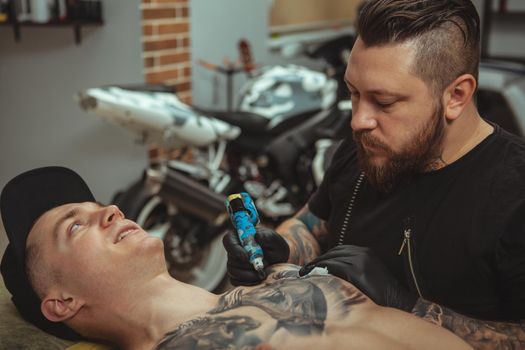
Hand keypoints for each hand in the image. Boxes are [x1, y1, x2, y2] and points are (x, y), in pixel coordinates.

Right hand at [223, 227, 289, 285]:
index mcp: (238, 236)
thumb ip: (266, 236)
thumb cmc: (274, 246)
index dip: (234, 250)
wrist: (278, 260)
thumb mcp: (274, 239)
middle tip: (264, 264)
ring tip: (264, 271)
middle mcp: (233, 250)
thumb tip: (257, 236)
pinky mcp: (236, 276)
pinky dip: (248, 282)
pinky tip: (259, 278)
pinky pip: (236, 282)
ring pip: (233, 272)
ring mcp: (233, 264)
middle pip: (231, 259)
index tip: (246, 257)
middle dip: (247, 265)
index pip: (228, 240)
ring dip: (249, 274)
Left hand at [299, 245, 417, 311]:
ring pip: (331, 258)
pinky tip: (313, 274)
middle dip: (319, 259)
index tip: (314, 263)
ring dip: (317, 264)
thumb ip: (352, 267)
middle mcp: (363, 253)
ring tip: (306, 271)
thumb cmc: (381, 293)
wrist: (398, 302)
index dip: (325, 255)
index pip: (340, 249)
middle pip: (334, 252)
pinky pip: (333, 266)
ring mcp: (361, 261)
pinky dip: (321, 269)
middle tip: (306, 268)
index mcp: (367, 251)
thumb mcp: (367, 273)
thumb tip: (329, 269)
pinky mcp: (357, 271)